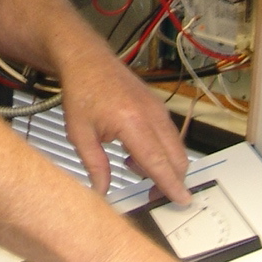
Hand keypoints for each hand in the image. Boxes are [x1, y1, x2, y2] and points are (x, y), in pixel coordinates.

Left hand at [58, 47, 191, 203]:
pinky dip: (161, 151)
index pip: (156, 160)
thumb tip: (102, 191)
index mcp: (131, 121)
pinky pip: (170, 136)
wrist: (87, 60)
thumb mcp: (79, 133)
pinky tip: (135, 152)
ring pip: (176, 147)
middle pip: (176, 157)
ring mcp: (158, 109)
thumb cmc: (82, 91)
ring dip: (165, 165)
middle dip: (171, 180)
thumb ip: (94, 164)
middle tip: (152, 196)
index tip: (182, 200)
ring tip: (132, 166)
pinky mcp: (158, 107)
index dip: (169, 183)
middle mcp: (151, 114)